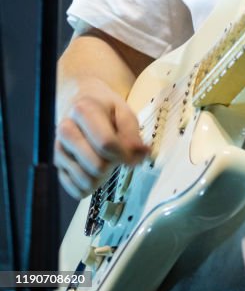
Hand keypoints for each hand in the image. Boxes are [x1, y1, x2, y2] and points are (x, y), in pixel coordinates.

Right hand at [55, 77, 149, 198]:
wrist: (80, 100)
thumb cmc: (104, 107)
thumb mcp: (123, 110)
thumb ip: (132, 133)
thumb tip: (141, 154)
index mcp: (83, 111)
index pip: (106, 144)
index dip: (125, 154)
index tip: (135, 154)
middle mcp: (66, 130)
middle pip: (97, 166)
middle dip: (114, 164)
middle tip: (117, 154)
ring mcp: (59, 149)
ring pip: (87, 181)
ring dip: (103, 176)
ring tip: (106, 159)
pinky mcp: (57, 166)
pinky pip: (76, 190)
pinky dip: (92, 185)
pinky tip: (95, 170)